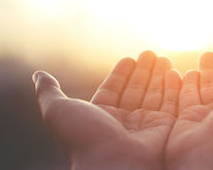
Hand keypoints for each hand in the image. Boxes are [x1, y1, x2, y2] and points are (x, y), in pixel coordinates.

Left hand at [32, 51, 180, 169]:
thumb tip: (38, 74)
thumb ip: (49, 91)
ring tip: (163, 58)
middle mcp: (123, 120)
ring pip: (153, 95)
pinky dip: (172, 89)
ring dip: (159, 76)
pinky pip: (169, 105)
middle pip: (135, 89)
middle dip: (143, 71)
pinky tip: (174, 73)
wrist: (110, 165)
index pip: (114, 88)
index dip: (122, 73)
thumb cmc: (83, 138)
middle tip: (150, 53)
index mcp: (100, 115)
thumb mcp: (58, 110)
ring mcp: (143, 125)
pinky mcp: (162, 128)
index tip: (129, 58)